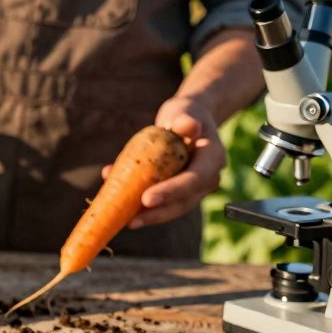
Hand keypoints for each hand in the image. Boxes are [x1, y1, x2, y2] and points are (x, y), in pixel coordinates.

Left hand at [101, 97, 225, 228]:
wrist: (189, 120)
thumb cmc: (185, 114)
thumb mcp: (184, 111)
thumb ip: (185, 120)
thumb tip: (188, 126)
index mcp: (213, 158)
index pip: (194, 179)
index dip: (171, 191)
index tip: (146, 199)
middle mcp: (209, 178)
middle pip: (184, 202)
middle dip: (158, 213)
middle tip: (131, 221)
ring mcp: (196, 188)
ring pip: (174, 207)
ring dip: (149, 216)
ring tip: (124, 219)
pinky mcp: (181, 192)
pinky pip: (164, 201)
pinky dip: (142, 204)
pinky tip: (118, 197)